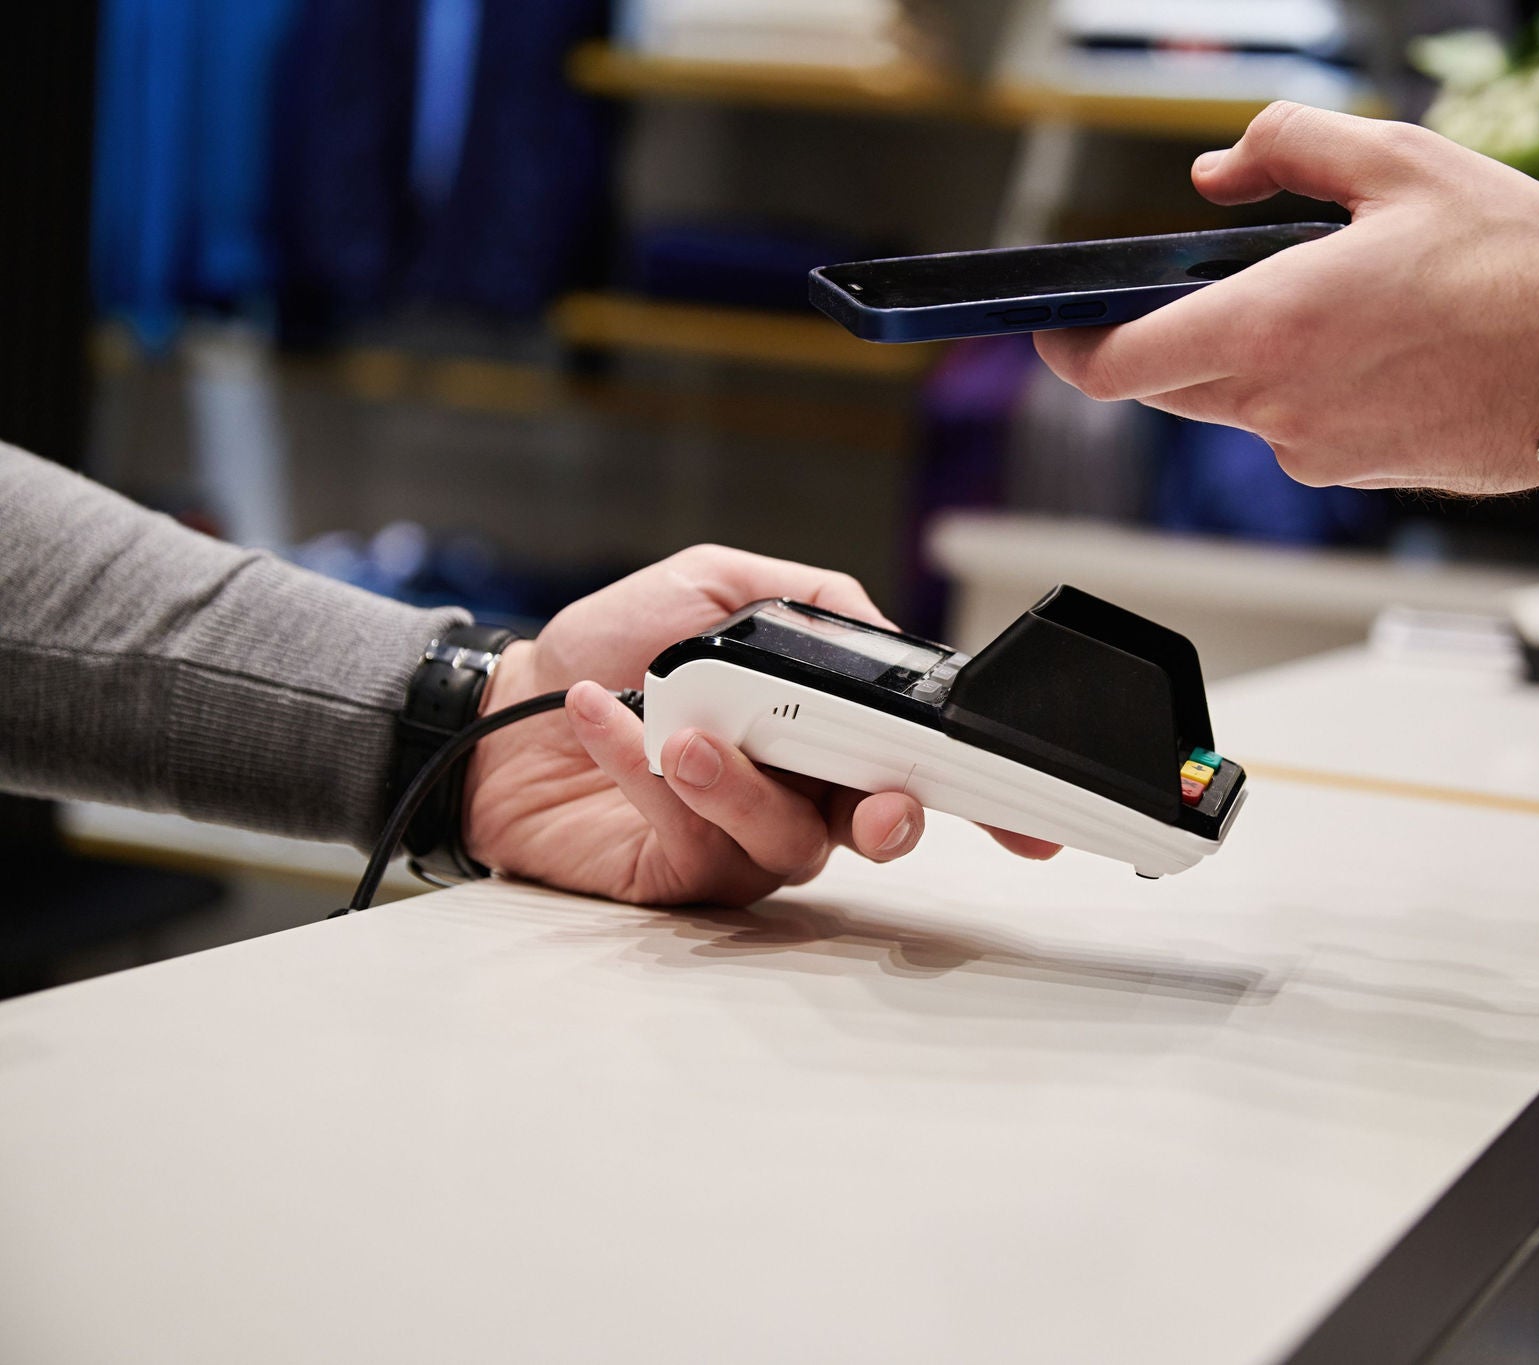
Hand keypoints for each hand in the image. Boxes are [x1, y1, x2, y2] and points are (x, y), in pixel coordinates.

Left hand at [461, 546, 1056, 905]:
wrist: (503, 703)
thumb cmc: (612, 645)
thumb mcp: (715, 585)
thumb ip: (807, 599)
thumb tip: (880, 634)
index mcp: (827, 727)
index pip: (921, 762)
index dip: (985, 795)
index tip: (1029, 817)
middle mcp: (802, 790)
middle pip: (882, 825)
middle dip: (893, 816)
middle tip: (878, 801)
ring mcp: (745, 839)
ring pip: (792, 842)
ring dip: (748, 788)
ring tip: (687, 736)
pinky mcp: (682, 874)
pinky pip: (696, 839)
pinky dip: (652, 776)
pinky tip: (611, 721)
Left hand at [1034, 102, 1538, 494]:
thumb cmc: (1517, 266)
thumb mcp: (1398, 160)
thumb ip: (1285, 149)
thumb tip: (1215, 174)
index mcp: (1265, 330)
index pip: (1110, 367)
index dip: (1068, 346)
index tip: (1059, 320)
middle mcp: (1276, 408)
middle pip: (1167, 386)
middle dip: (1170, 335)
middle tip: (1217, 277)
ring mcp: (1314, 454)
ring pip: (1236, 407)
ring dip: (1251, 356)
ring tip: (1335, 297)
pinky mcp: (1356, 476)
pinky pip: (1297, 428)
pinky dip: (1307, 387)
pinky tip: (1379, 344)